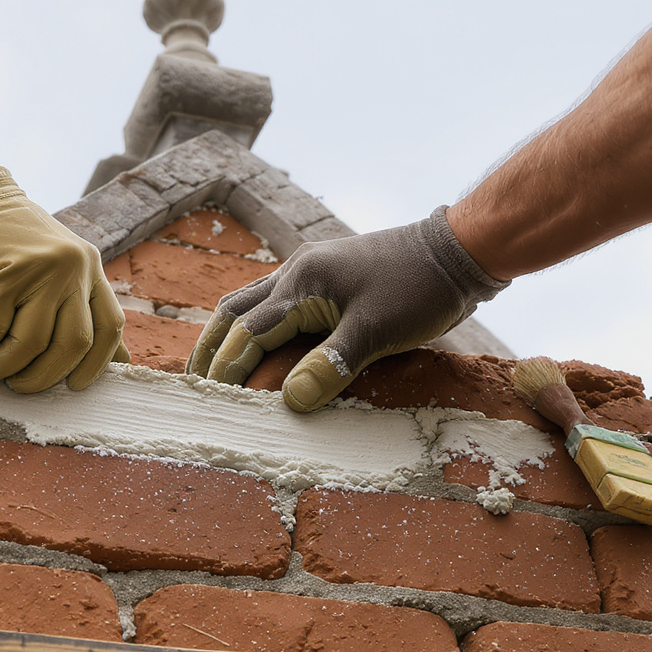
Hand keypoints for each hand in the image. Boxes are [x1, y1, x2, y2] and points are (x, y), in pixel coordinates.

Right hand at [0, 167, 128, 391]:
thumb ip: (76, 307)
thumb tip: (113, 362)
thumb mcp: (51, 268)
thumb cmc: (2, 243)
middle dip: (41, 378)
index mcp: (89, 267)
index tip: (75, 386)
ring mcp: (37, 270)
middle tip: (14, 383)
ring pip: (28, 347)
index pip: (111, 326)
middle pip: (73, 345)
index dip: (96, 365)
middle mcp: (71, 268)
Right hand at [186, 207, 508, 410]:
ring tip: (212, 367)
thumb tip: (291, 401)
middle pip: (233, 312)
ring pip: (247, 302)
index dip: (228, 367)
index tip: (212, 399)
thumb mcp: (378, 331)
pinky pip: (271, 301)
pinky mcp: (323, 277)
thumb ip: (332, 364)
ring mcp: (308, 272)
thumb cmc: (420, 288)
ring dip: (227, 334)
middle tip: (193, 384)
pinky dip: (252, 325)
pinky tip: (256, 344)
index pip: (249, 332)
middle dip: (211, 348)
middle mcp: (295, 272)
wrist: (457, 250)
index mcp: (301, 283)